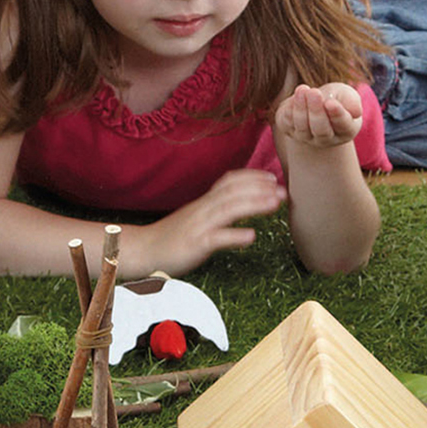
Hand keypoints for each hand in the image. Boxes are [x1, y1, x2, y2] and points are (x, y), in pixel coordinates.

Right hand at [138, 170, 284, 275]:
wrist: (142, 250)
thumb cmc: (171, 237)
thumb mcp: (195, 218)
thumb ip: (215, 210)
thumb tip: (238, 204)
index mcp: (204, 203)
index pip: (229, 181)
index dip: (252, 177)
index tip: (272, 178)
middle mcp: (202, 209)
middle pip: (233, 192)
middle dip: (260, 189)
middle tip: (284, 191)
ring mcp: (198, 226)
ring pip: (229, 209)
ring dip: (254, 205)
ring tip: (275, 204)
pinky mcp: (194, 245)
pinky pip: (216, 238)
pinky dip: (235, 236)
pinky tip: (252, 236)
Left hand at [273, 82, 362, 149]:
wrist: (313, 101)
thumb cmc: (335, 97)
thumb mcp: (346, 94)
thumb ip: (351, 100)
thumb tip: (356, 112)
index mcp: (345, 130)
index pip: (343, 124)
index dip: (337, 114)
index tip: (331, 102)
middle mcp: (326, 139)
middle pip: (321, 129)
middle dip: (316, 110)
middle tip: (314, 92)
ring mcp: (306, 137)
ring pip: (302, 127)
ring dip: (301, 107)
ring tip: (302, 89)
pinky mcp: (288, 129)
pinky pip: (287, 124)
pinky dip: (288, 111)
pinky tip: (294, 96)